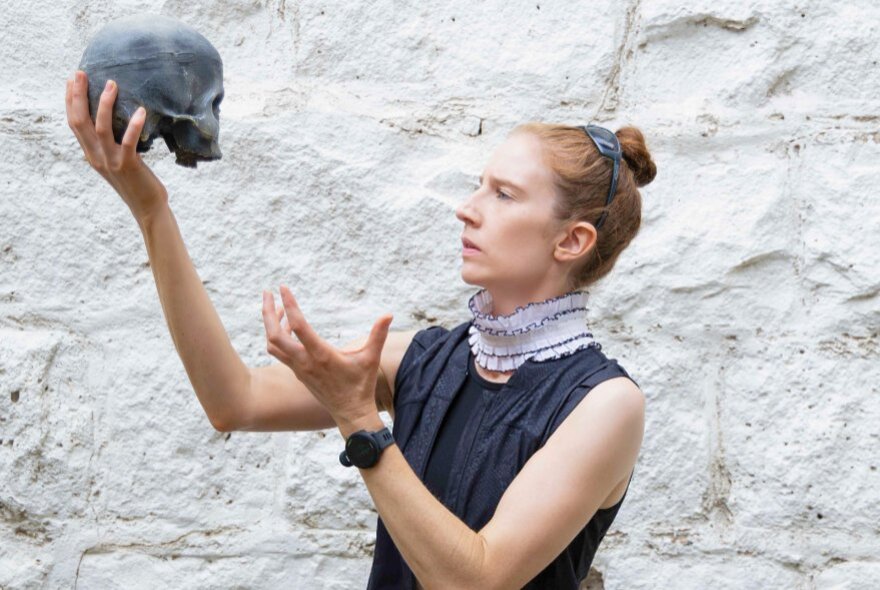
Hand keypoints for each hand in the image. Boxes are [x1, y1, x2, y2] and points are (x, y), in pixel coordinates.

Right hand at [65, 70, 168, 222]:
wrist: (148, 208)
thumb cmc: (137, 182)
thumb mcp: (117, 161)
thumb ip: (111, 145)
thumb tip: (117, 121)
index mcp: (91, 154)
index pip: (74, 124)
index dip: (70, 102)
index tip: (70, 81)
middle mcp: (96, 156)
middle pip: (80, 121)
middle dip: (78, 95)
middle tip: (81, 73)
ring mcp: (111, 161)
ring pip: (101, 128)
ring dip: (104, 104)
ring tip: (111, 84)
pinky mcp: (128, 165)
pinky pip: (128, 141)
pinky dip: (133, 125)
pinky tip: (140, 111)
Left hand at [262, 286, 393, 423]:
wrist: (350, 414)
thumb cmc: (361, 386)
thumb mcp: (371, 358)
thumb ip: (378, 335)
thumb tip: (389, 314)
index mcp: (320, 355)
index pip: (298, 325)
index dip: (289, 304)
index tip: (283, 287)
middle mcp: (304, 362)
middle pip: (274, 335)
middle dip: (267, 312)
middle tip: (267, 292)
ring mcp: (299, 368)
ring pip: (273, 344)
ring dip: (270, 324)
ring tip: (275, 307)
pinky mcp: (298, 373)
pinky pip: (280, 352)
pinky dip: (279, 336)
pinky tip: (289, 326)